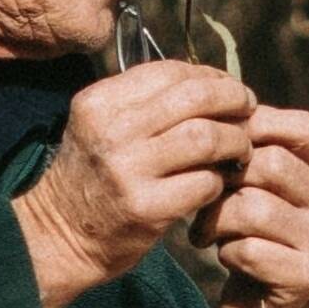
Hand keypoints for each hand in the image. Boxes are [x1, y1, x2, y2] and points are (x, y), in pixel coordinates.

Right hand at [21, 63, 252, 307]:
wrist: (60, 236)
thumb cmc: (92, 175)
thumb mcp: (101, 126)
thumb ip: (146, 102)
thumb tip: (212, 84)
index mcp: (99, 102)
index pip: (170, 71)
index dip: (210, 76)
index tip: (228, 88)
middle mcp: (111, 131)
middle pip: (195, 97)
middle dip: (233, 99)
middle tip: (248, 111)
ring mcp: (127, 171)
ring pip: (206, 137)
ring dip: (235, 141)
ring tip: (240, 148)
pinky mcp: (146, 209)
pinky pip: (205, 183)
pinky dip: (220, 181)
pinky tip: (218, 183)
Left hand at [205, 102, 308, 307]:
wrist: (262, 300)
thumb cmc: (251, 228)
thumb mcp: (255, 182)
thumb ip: (249, 147)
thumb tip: (218, 108)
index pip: (304, 127)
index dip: (257, 126)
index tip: (221, 140)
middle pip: (272, 164)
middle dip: (226, 176)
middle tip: (201, 191)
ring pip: (254, 208)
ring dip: (217, 219)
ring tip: (204, 229)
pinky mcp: (308, 275)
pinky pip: (250, 250)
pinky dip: (227, 252)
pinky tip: (225, 256)